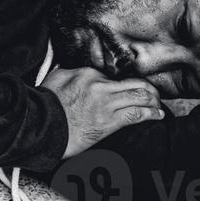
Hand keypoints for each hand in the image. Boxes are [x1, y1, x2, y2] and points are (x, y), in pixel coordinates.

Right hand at [41, 66, 165, 158]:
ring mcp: (106, 103)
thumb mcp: (55, 79)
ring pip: (140, 96)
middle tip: (154, 96)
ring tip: (158, 106)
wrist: (40, 127)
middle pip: (135, 84)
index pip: (113, 78)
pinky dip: (152, 113)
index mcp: (88, 74)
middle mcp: (100, 86)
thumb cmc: (44, 106)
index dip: (122, 87)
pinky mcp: (109, 121)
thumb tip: (78, 73)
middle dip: (149, 90)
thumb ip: (70, 73)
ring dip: (154, 101)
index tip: (125, 93)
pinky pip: (137, 114)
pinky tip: (159, 115)